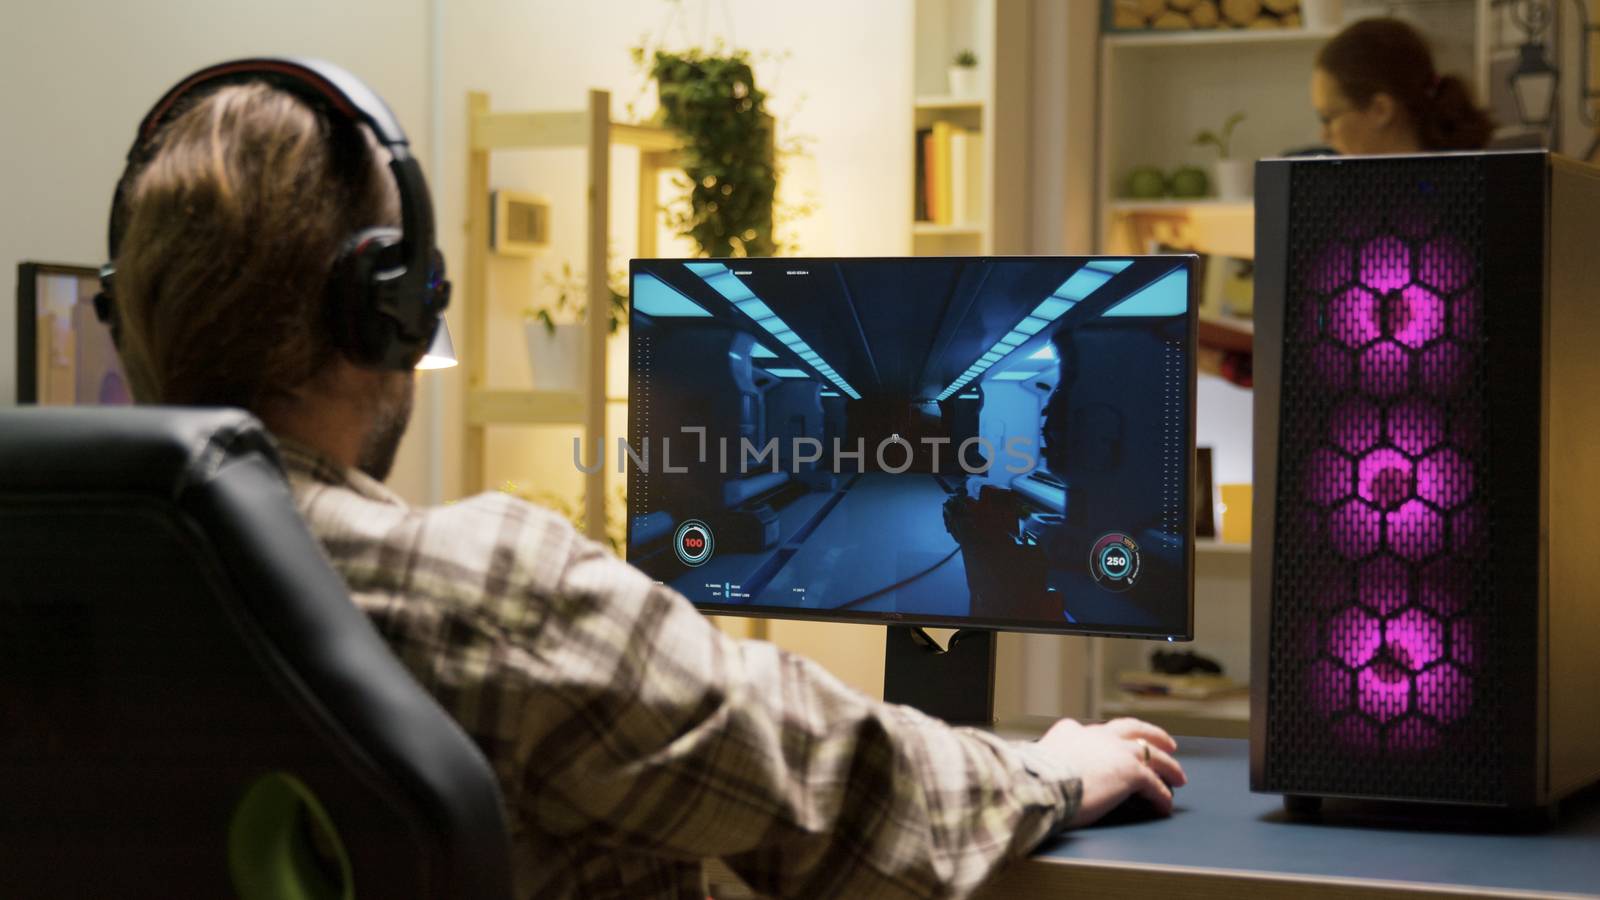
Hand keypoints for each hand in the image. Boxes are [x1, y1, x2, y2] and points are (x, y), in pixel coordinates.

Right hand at [1034, 717, 1185, 827]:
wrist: (1042, 785)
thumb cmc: (1033, 779)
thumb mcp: (1039, 761)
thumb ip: (1050, 760)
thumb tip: (1045, 771)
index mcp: (1073, 732)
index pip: (1096, 730)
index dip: (1110, 736)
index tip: (1113, 741)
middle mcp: (1099, 736)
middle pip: (1134, 730)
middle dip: (1152, 735)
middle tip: (1166, 743)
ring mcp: (1118, 752)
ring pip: (1152, 755)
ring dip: (1168, 766)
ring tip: (1178, 776)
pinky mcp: (1132, 773)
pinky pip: (1154, 785)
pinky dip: (1162, 795)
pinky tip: (1165, 805)